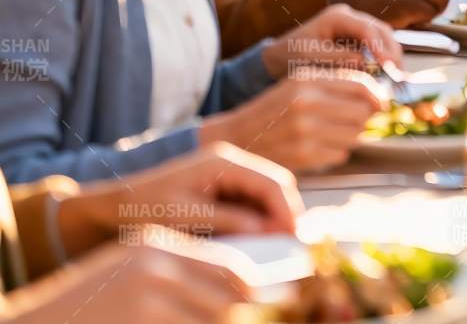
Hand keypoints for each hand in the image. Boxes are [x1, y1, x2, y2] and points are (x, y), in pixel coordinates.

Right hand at [6, 233, 253, 323]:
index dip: (255, 286)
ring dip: (222, 323)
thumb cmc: (93, 302)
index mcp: (158, 246)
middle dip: (244, 313)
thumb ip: (182, 272)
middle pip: (228, 296)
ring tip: (236, 321)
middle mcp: (156, 266)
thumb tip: (244, 287)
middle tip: (266, 315)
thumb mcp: (134, 270)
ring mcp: (147, 297)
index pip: (229, 266)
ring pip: (214, 318)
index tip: (278, 295)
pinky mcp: (143, 320)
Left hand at [59, 144, 299, 256]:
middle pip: (275, 183)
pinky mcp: (224, 187)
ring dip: (274, 216)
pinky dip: (260, 218)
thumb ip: (230, 220)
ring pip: (267, 193)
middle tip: (290, 243)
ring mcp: (228, 173)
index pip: (270, 181)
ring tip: (277, 244)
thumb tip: (269, 230)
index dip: (287, 208)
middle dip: (286, 212)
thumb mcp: (187, 217)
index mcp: (222, 161)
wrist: (116, 204)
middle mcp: (231, 161)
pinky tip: (258, 238)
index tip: (294, 235)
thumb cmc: (145, 208)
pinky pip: (252, 201)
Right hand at [199, 72, 381, 171]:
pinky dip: (337, 151)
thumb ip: (334, 85)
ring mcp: (306, 131)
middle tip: (354, 119)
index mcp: (306, 80)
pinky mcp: (305, 155)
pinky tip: (320, 146)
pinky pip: (341, 153)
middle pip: (362, 111)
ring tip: (333, 132)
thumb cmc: (272, 109)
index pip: (359, 85)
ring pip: (355, 133)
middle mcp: (307, 103)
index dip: (377, 94)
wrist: (237, 137)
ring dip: (352, 134)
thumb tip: (377, 96)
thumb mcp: (298, 84)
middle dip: (365, 116)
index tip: (382, 102)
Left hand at [262, 4, 399, 78]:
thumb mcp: (308, 58)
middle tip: (399, 73)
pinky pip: (379, 45)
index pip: (366, 28)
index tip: (389, 66)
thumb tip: (363, 61)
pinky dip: (386, 58)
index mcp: (336, 17)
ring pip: (384, 37)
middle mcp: (350, 17)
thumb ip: (335, 58)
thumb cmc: (289, 56)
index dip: (380, 47)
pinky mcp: (358, 38)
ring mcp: (355, 26)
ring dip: (392, 55)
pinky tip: (390, 74)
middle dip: (392, 51)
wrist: (278, 58)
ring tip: (398, 76)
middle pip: (381, 30)